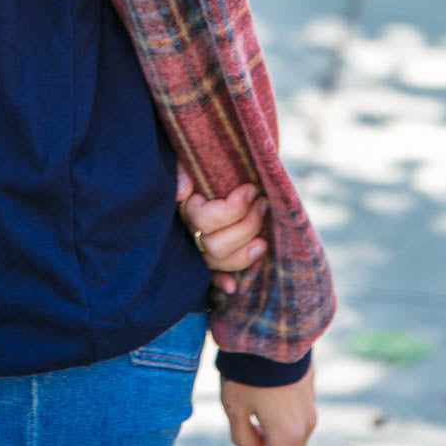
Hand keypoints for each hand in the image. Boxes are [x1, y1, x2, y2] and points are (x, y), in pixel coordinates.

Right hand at [176, 167, 267, 294]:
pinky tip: (232, 286)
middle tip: (263, 203)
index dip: (233, 208)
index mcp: (186, 208)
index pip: (206, 220)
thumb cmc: (201, 161)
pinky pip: (212, 276)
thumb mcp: (187, 159)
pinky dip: (221, 282)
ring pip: (220, 261)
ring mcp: (199, 247)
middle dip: (246, 226)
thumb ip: (181, 170)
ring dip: (246, 251)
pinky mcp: (210, 257)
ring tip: (264, 231)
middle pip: (215, 246)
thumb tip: (181, 192)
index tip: (251, 189)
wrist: (210, 162)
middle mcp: (190, 232)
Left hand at [220, 366, 315, 445]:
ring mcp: (309, 408)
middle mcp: (304, 427)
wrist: (273, 330)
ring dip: (266, 441)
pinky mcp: (308, 391)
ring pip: (288, 439)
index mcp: (286, 437)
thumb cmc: (248, 371)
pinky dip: (275, 425)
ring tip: (243, 424)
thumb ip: (243, 439)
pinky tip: (257, 408)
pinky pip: (293, 420)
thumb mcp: (234, 407)